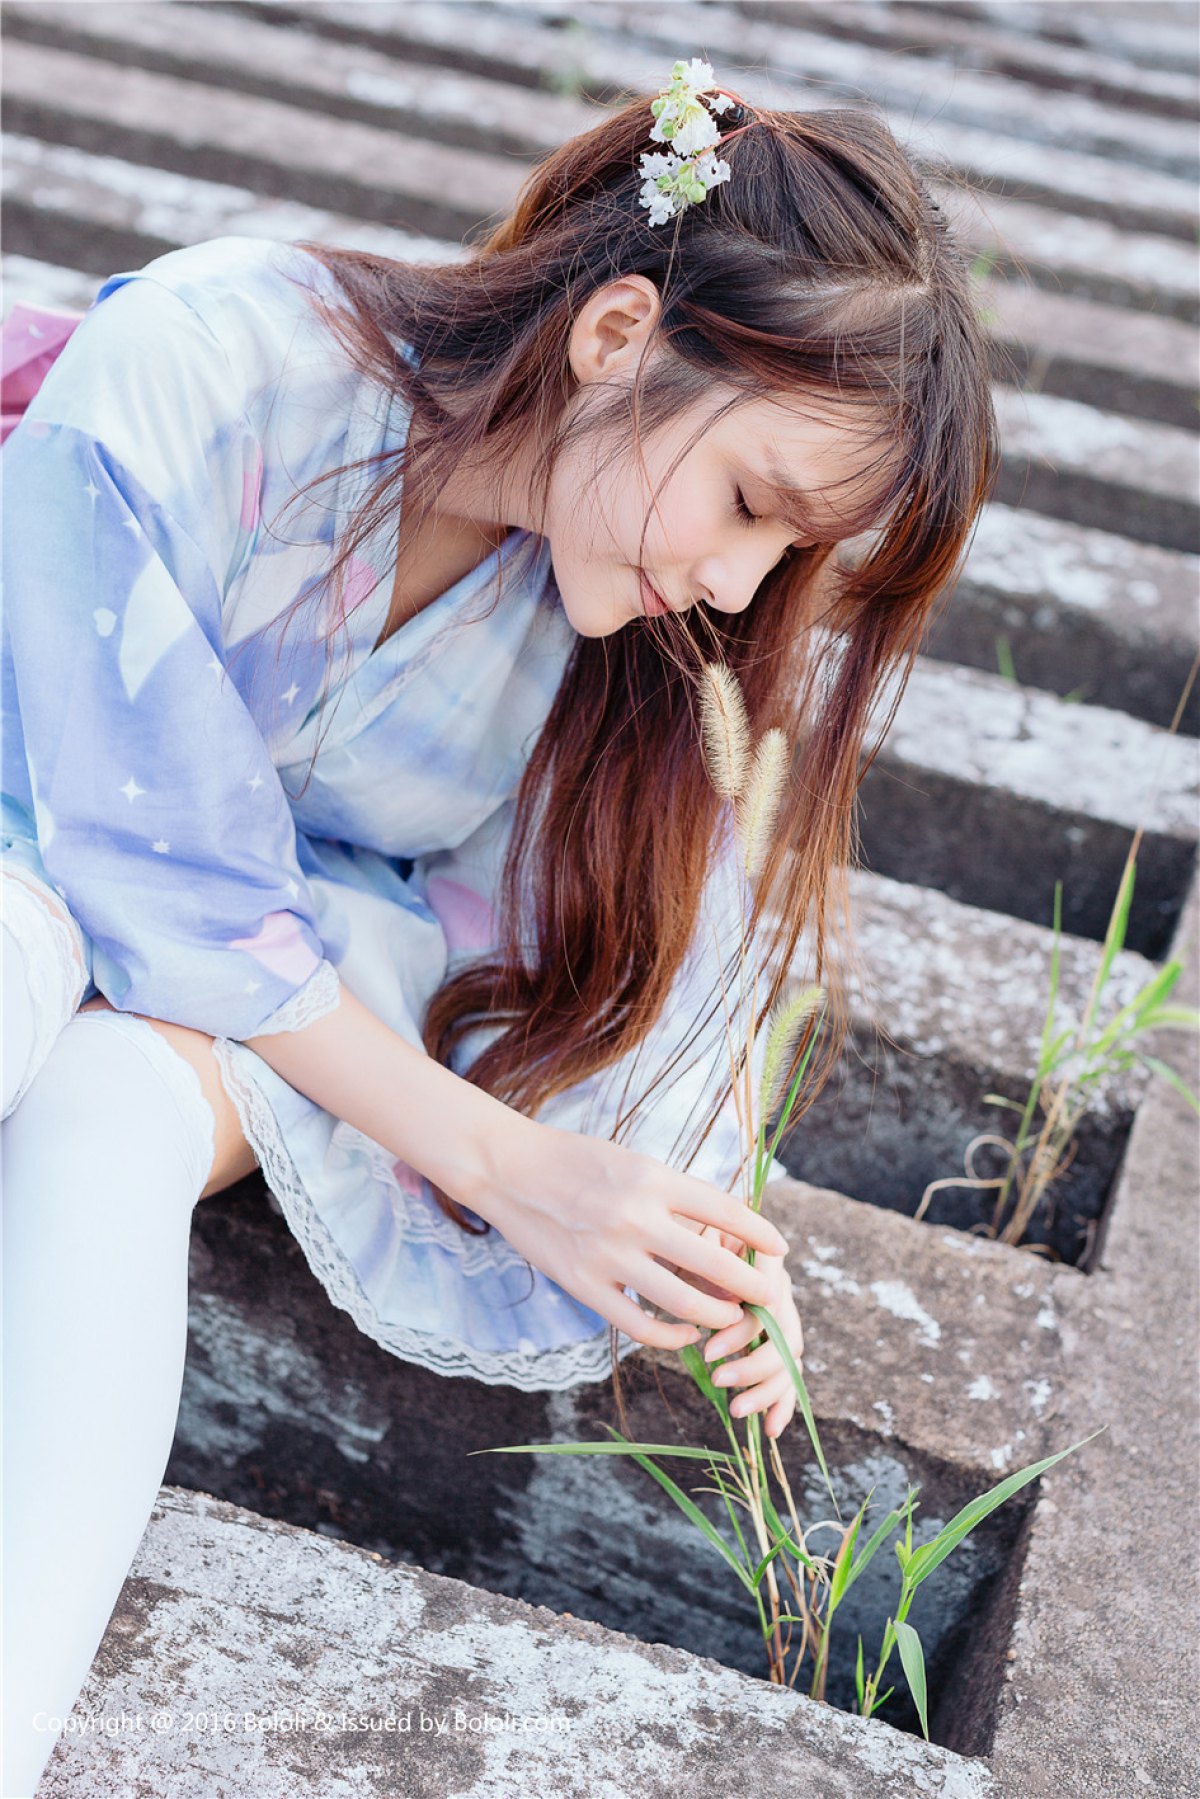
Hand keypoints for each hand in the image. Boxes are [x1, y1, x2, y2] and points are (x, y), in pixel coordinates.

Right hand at [471, 1115, 790, 1350]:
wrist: (507, 1168)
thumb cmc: (576, 1160)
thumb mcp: (633, 1162)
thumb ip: (673, 1193)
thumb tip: (725, 1226)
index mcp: (652, 1178)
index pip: (725, 1210)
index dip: (761, 1234)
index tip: (780, 1250)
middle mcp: (635, 1216)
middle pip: (714, 1263)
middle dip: (752, 1286)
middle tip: (769, 1297)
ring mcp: (608, 1255)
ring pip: (682, 1303)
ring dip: (717, 1317)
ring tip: (731, 1318)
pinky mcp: (584, 1285)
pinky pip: (640, 1326)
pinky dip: (672, 1337)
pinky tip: (685, 1335)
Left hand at [700, 1237, 804, 1439]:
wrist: (687, 1238)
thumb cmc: (685, 1237)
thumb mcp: (691, 1241)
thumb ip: (709, 1265)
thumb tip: (727, 1301)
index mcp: (764, 1259)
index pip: (768, 1301)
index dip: (743, 1330)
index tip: (707, 1349)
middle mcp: (779, 1288)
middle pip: (783, 1334)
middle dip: (752, 1364)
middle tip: (716, 1379)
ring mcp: (781, 1316)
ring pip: (789, 1359)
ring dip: (766, 1389)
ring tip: (737, 1409)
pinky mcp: (774, 1340)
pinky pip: (787, 1374)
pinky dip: (781, 1402)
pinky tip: (771, 1428)